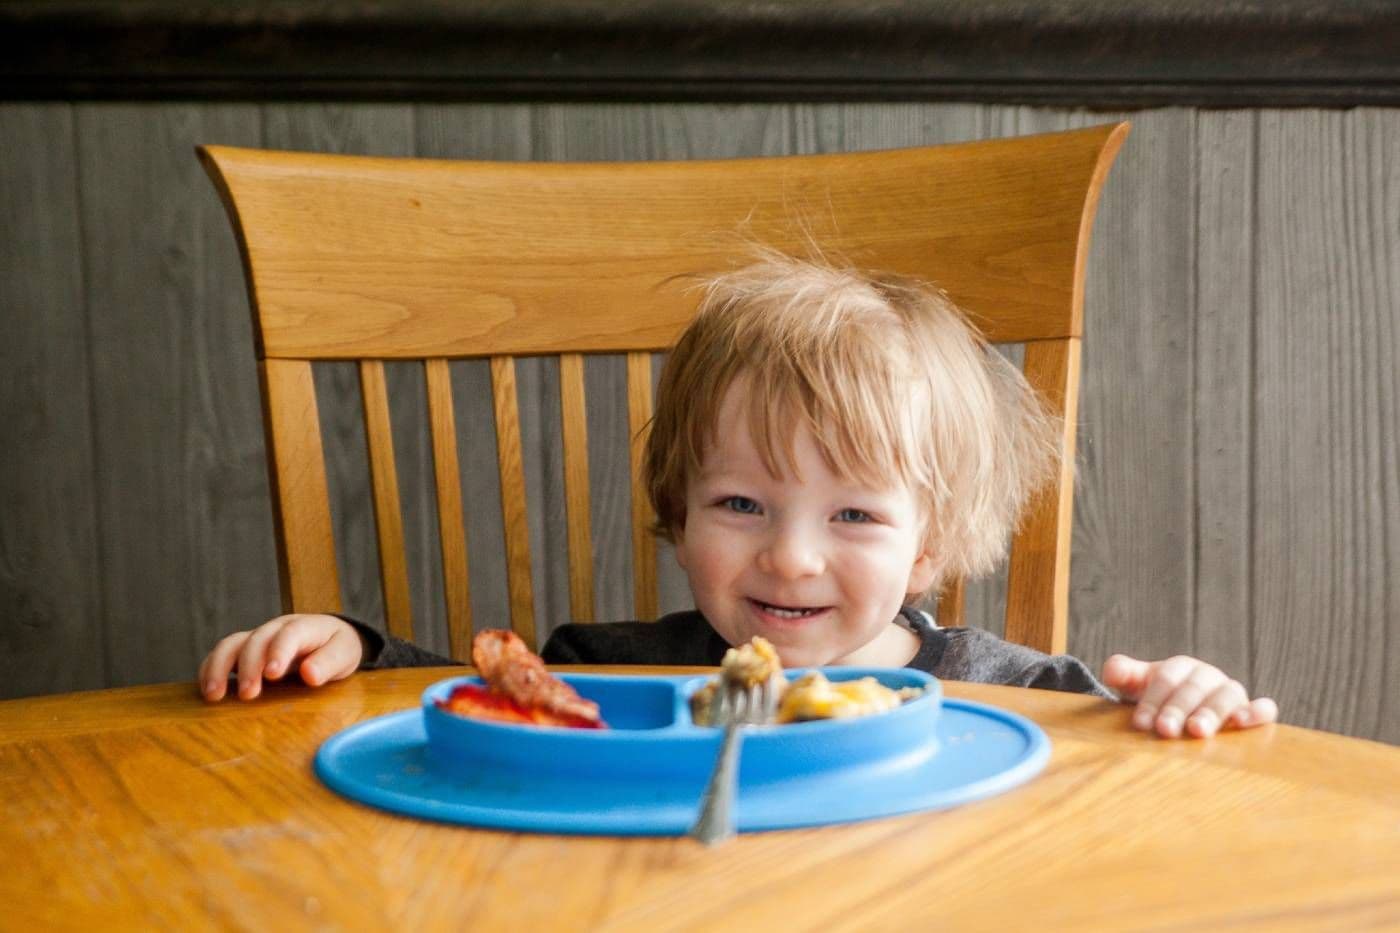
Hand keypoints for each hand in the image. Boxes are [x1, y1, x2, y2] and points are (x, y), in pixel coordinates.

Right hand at [197, 614, 367, 701]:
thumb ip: (329, 663)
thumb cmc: (337, 647)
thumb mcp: (345, 654)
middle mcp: (276, 629)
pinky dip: (210, 669)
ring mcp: (258, 638)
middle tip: (248, 694)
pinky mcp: (245, 651)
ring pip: (232, 644)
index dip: (279, 652)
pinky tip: (208, 691)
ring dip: (220, 668)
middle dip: (249, 666)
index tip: (272, 674)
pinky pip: (223, 655)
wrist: (330, 638)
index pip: (289, 634)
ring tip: (214, 695)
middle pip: (256, 640)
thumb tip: (310, 674)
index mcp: (304, 626)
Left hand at [1101, 654, 1278, 738]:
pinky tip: (1243, 722)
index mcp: (1180, 667)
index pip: (1165, 680)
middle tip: (1164, 730)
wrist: (1184, 711)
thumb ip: (1124, 674)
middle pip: (1192, 690)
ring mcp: (1231, 692)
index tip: (1140, 723)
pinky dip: (1258, 712)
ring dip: (1211, 713)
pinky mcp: (1251, 710)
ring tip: (1196, 731)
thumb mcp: (1138, 686)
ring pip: (1225, 697)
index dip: (1152, 700)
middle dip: (1176, 710)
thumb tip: (1111, 672)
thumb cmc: (1158, 699)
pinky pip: (1264, 709)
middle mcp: (1208, 676)